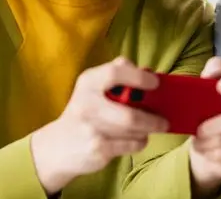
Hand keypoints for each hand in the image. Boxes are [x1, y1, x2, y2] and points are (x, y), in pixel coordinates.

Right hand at [30, 57, 168, 192]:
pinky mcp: (97, 149)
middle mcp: (87, 104)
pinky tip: (135, 139)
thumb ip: (118, 78)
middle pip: (130, 114)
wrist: (56, 148)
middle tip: (164, 120)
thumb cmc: (85, 113)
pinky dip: (139, 142)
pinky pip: (131, 144)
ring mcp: (91, 128)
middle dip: (152, 119)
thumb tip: (150, 72)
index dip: (139, 77)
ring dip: (146, 130)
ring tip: (147, 128)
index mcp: (88, 82)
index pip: (115, 72)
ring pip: (134, 130)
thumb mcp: (93, 89)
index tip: (155, 83)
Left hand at [188, 57, 220, 193]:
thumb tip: (217, 70)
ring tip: (199, 140)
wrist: (204, 146)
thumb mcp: (204, 90)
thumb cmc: (207, 114)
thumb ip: (212, 74)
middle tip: (199, 128)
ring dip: (211, 141)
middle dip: (216, 124)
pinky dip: (214, 154)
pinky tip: (207, 151)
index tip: (219, 87)